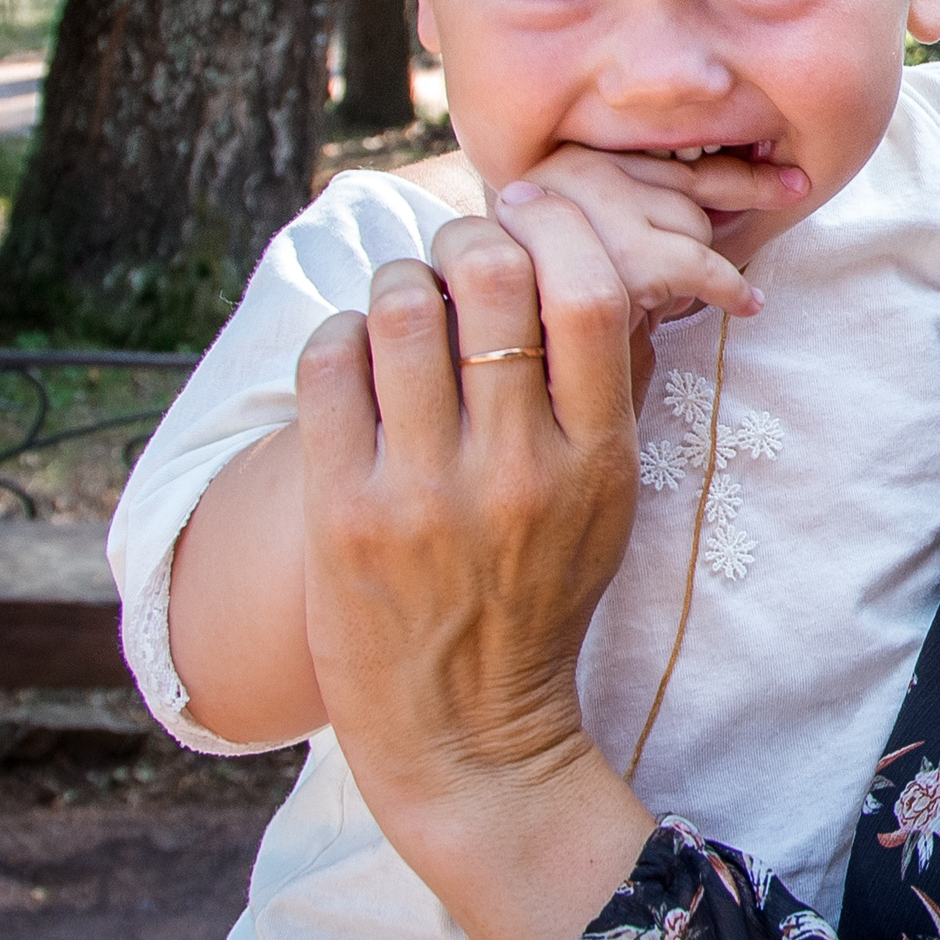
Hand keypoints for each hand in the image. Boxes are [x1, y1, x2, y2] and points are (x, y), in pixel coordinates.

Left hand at [295, 187, 656, 939]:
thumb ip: (606, 389)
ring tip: (406, 296)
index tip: (532, 209)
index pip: (588, 296)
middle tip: (461, 251)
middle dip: (470, 241)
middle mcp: (512, 472)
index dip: (556, 227)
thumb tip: (590, 256)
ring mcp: (421, 493)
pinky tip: (359, 354)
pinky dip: (343, 332)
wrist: (466, 731)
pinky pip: (330, 363)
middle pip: (491, 281)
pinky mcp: (340, 513)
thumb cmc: (541, 596)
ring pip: (402, 306)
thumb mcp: (609, 501)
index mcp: (594, 462)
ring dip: (402, 278)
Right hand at [521, 142, 808, 324]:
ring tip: (669, 300)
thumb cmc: (574, 322)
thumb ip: (637, 203)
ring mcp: (583, 215)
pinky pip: (699, 263)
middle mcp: (560, 175)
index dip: (734, 173)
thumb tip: (739, 179)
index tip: (795, 183)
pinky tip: (746, 303)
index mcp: (553, 163)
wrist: (540, 390)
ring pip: (692, 220)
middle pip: (678, 181)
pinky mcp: (615, 262)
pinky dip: (729, 288)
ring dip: (696, 267)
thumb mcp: (597, 247)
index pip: (658, 150)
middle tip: (743, 246)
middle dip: (711, 227)